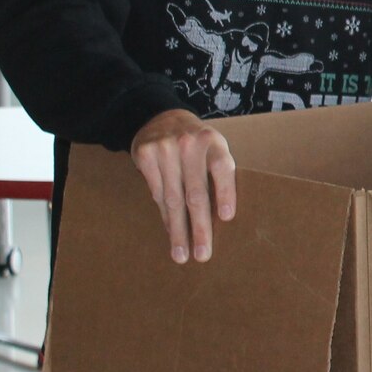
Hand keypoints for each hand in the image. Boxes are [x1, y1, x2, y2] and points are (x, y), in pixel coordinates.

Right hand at [129, 108, 236, 263]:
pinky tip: (170, 232)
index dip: (225, 192)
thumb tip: (225, 217)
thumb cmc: (196, 142)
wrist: (161, 117)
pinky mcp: (145, 155)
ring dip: (178, 230)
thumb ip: (218, 172)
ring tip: (182, 254)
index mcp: (213, 140)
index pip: (222, 167)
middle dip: (199, 227)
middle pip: (195, 192)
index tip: (227, 218)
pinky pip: (156, 193)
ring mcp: (164, 149)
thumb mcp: (213, 146)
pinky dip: (164, 216)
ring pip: (172, 199)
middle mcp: (189, 144)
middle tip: (203, 254)